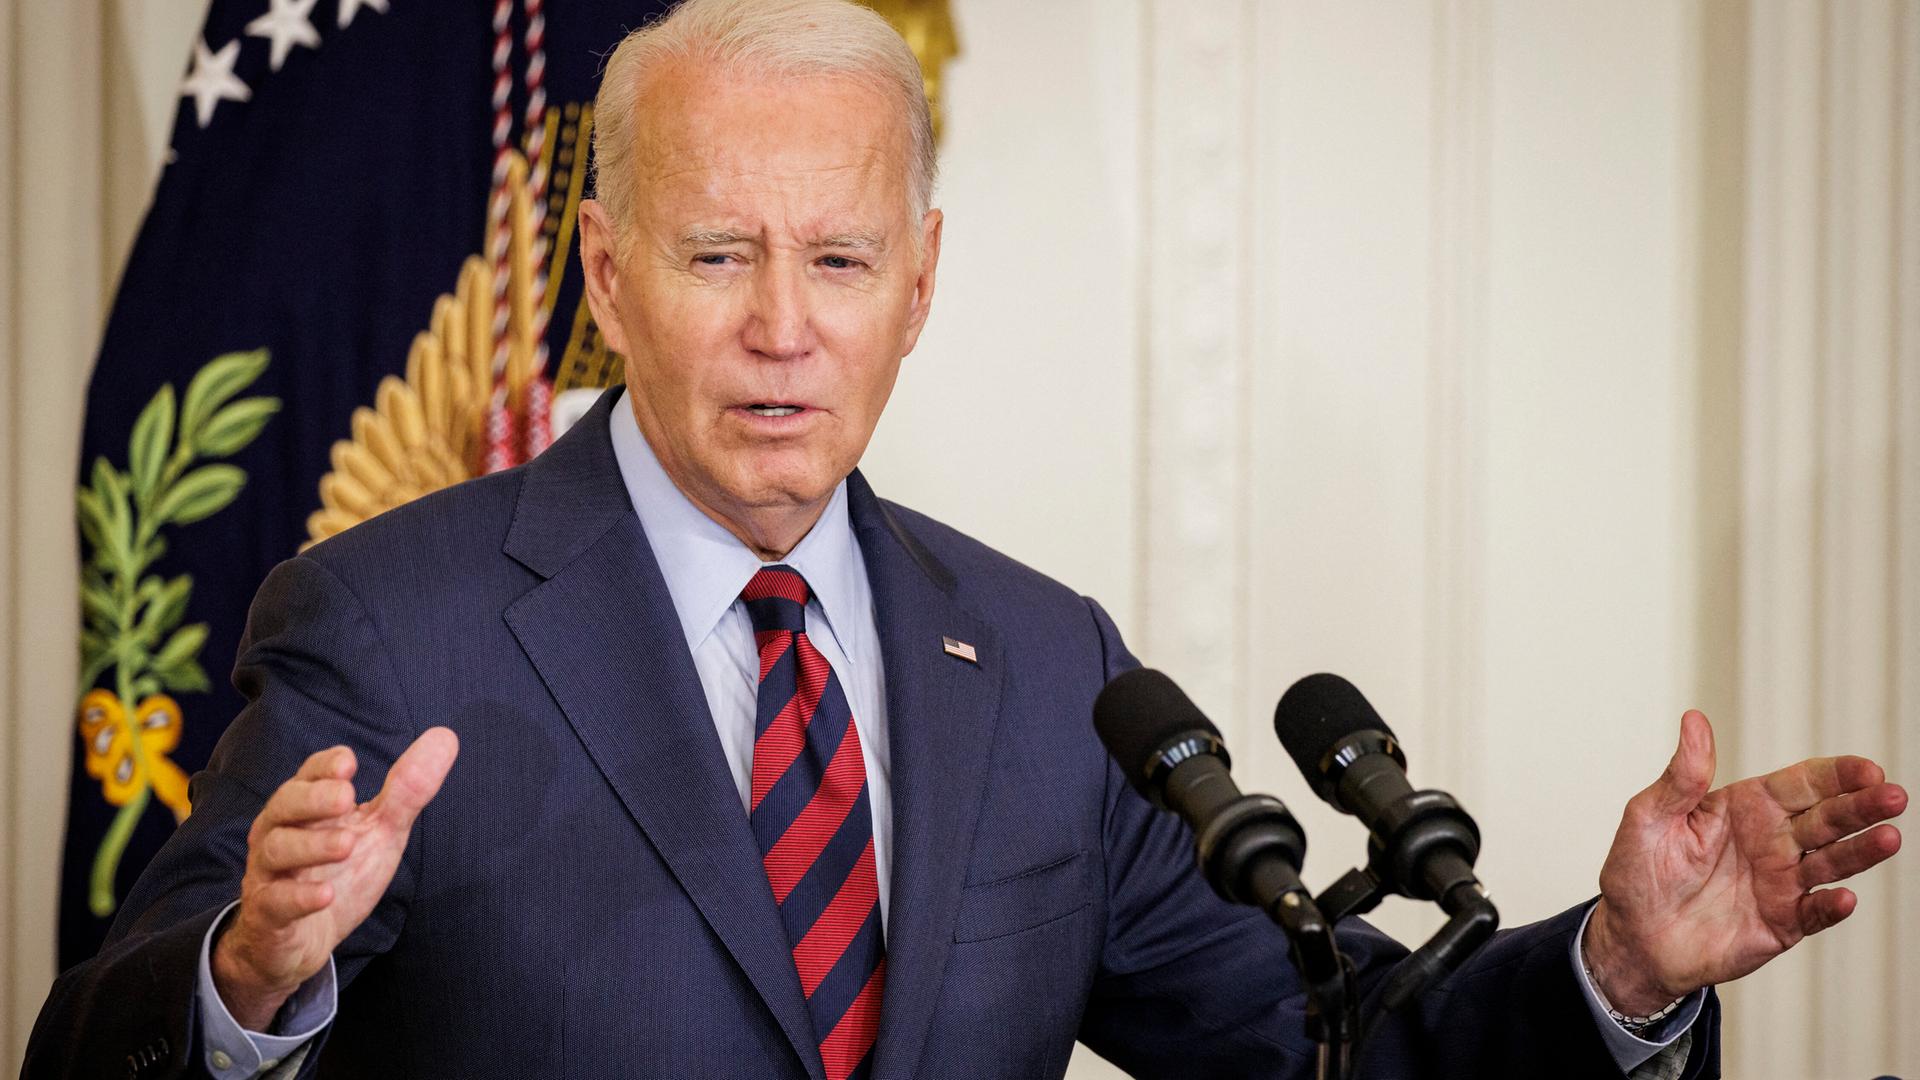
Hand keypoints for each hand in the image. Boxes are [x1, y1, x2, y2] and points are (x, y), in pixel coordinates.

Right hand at [211, 728, 458, 1029]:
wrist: (301, 941)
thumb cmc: (339, 873)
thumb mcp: (381, 830)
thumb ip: (408, 789)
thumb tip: (446, 737)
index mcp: (306, 807)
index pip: (308, 775)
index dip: (324, 767)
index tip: (348, 763)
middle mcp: (280, 832)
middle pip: (285, 804)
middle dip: (314, 798)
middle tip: (347, 797)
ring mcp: (270, 874)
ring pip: (277, 850)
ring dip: (312, 846)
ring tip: (347, 845)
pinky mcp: (269, 915)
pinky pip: (276, 902)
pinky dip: (300, 897)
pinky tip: (326, 895)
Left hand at [1584, 710, 1905, 1014]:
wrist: (1632, 938)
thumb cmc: (1637, 872)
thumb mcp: (1649, 817)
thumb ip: (1680, 776)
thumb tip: (1694, 720)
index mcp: (1746, 807)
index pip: (1800, 784)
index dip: (1836, 775)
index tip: (1868, 769)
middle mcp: (1773, 841)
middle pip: (1827, 818)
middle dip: (1862, 806)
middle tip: (1893, 796)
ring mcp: (1782, 883)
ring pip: (1832, 862)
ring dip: (1861, 851)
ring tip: (1889, 837)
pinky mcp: (1782, 924)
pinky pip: (1814, 913)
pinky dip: (1830, 907)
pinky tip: (1843, 898)